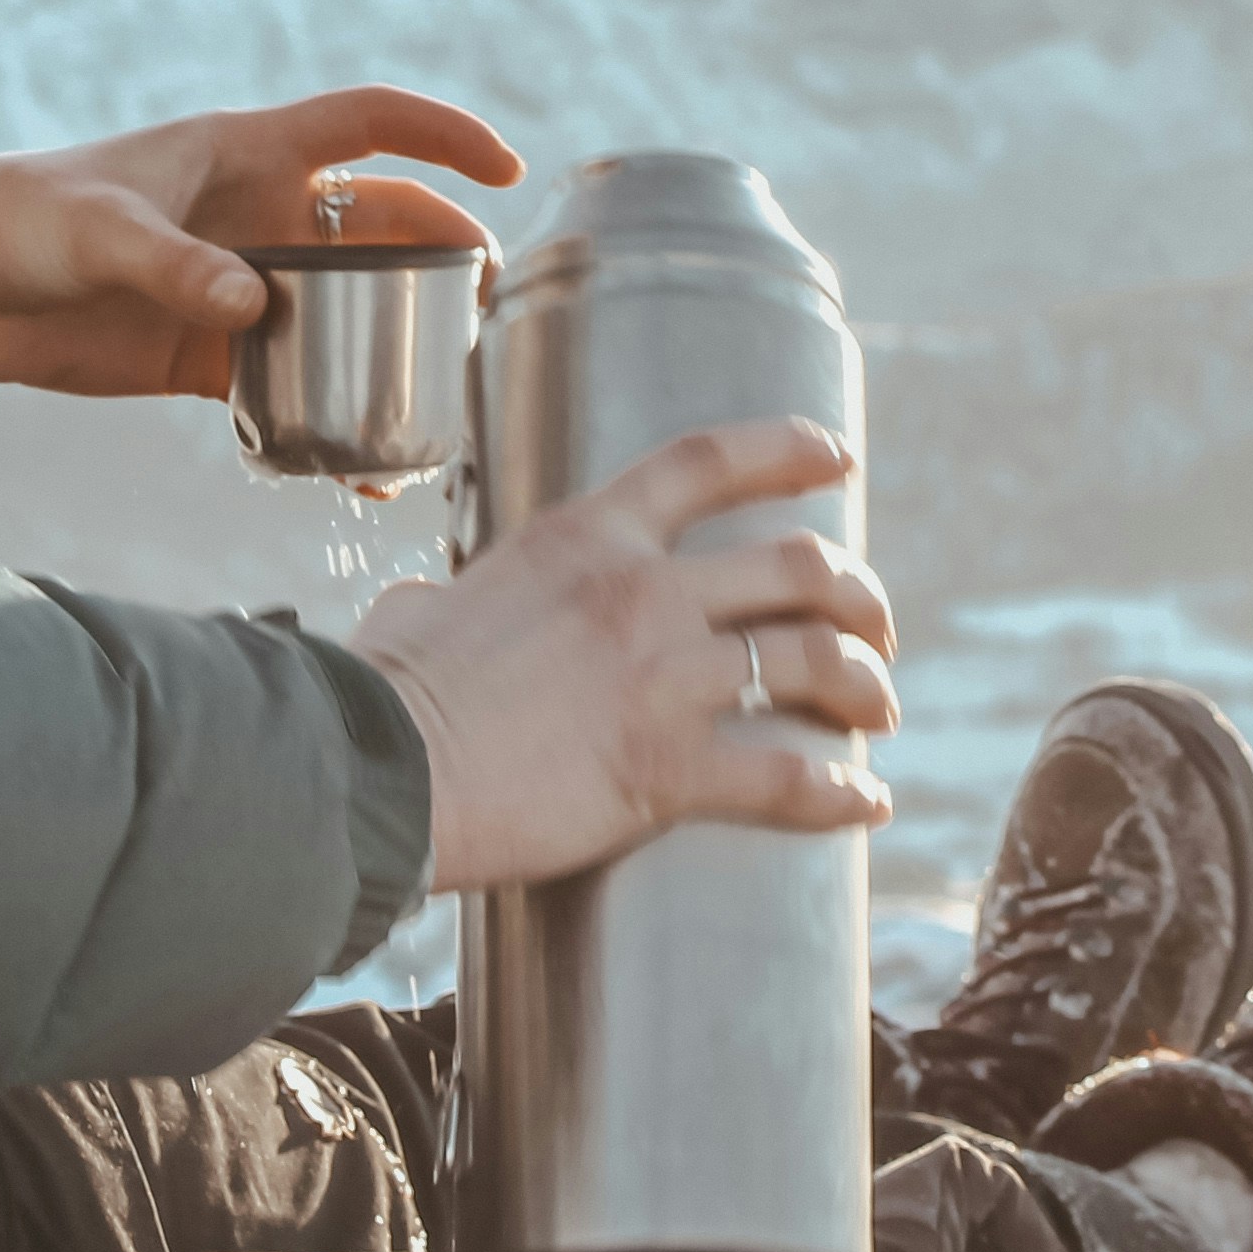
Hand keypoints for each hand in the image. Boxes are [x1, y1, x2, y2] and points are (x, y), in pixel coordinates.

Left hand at [0, 86, 518, 396]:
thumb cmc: (15, 217)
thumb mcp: (96, 229)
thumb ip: (178, 266)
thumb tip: (259, 307)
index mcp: (244, 152)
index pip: (369, 125)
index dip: (444, 137)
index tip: (507, 170)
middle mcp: (257, 214)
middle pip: (380, 227)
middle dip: (442, 257)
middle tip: (484, 307)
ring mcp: (238, 286)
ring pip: (347, 310)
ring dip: (396, 344)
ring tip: (445, 393)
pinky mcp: (208, 355)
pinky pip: (290, 383)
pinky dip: (329, 421)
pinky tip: (362, 467)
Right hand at [343, 418, 898, 889]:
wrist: (373, 773)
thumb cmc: (378, 699)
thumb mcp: (419, 611)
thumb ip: (445, 598)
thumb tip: (421, 609)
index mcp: (584, 537)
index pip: (708, 461)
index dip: (788, 450)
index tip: (839, 458)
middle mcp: (640, 590)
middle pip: (797, 566)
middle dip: (856, 595)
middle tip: (873, 630)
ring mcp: (661, 675)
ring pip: (814, 660)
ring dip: (864, 685)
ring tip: (879, 709)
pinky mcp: (666, 768)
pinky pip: (788, 777)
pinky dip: (842, 791)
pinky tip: (868, 802)